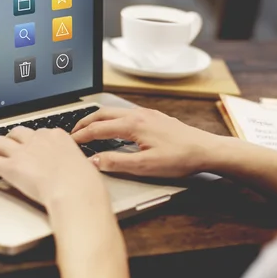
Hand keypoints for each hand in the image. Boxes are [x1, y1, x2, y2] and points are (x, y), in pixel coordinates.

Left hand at [0, 127, 109, 211]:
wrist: (75, 191)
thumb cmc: (84, 184)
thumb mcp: (83, 166)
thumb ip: (74, 163)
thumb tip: (76, 170)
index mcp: (56, 136)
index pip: (39, 132)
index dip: (30, 139)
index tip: (28, 144)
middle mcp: (37, 140)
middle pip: (16, 133)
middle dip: (9, 138)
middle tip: (5, 145)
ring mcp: (22, 152)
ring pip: (0, 142)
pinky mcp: (10, 167)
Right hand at [72, 107, 223, 177]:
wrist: (206, 150)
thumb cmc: (179, 158)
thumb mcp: (145, 166)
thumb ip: (116, 162)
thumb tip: (93, 160)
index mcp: (133, 124)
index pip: (98, 129)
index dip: (81, 136)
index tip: (69, 142)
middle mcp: (138, 114)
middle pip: (102, 114)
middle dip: (84, 122)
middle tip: (72, 132)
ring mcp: (147, 114)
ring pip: (114, 111)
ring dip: (98, 119)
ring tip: (88, 128)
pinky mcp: (154, 117)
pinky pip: (125, 113)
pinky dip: (111, 118)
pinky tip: (114, 127)